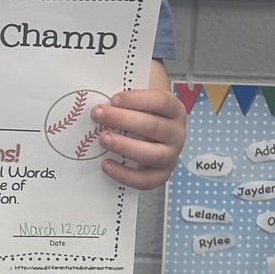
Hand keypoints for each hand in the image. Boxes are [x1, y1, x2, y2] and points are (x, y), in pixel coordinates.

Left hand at [91, 61, 185, 189]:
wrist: (151, 135)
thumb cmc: (140, 112)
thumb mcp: (138, 100)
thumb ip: (125, 97)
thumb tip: (98, 93)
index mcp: (174, 109)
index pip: (161, 101)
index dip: (137, 99)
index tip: (113, 98)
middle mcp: (177, 133)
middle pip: (152, 126)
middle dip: (122, 120)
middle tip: (97, 114)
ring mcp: (171, 155)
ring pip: (152, 154)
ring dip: (124, 146)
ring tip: (102, 138)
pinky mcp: (162, 174)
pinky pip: (147, 180)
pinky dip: (125, 174)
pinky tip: (106, 164)